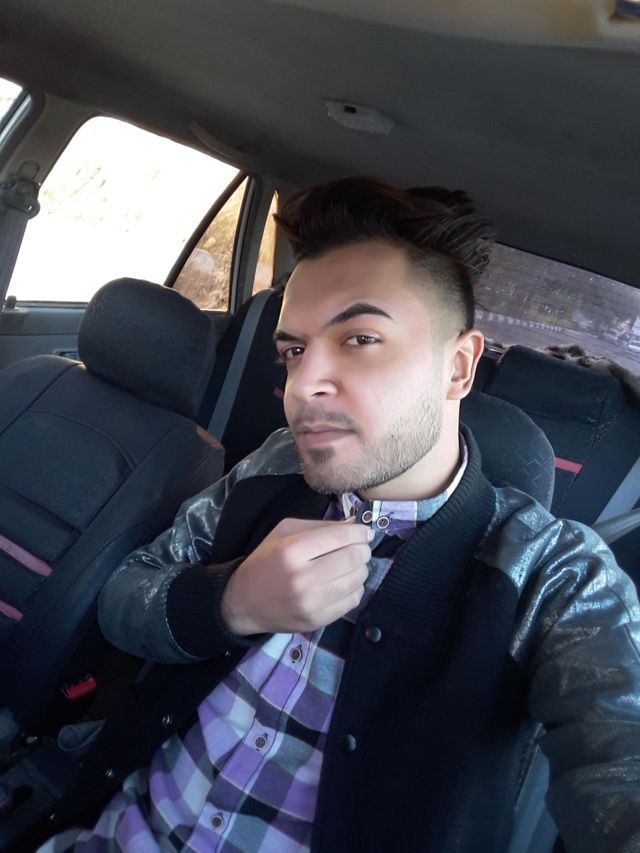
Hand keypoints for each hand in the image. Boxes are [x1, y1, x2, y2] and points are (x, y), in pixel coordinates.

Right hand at [221, 517, 372, 635]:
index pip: (340, 536)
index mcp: (292, 550)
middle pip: (353, 558)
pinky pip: (352, 601)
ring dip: (361, 569)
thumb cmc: (266, 561)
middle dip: (363, 550)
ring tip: (351, 565)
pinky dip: (355, 589)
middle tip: (360, 548)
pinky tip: (344, 583)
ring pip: (357, 580)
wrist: (243, 602)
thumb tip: (356, 526)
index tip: (364, 532)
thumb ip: (321, 527)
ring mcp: (310, 603)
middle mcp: (302, 577)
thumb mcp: (285, 532)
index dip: (359, 532)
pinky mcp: (316, 621)